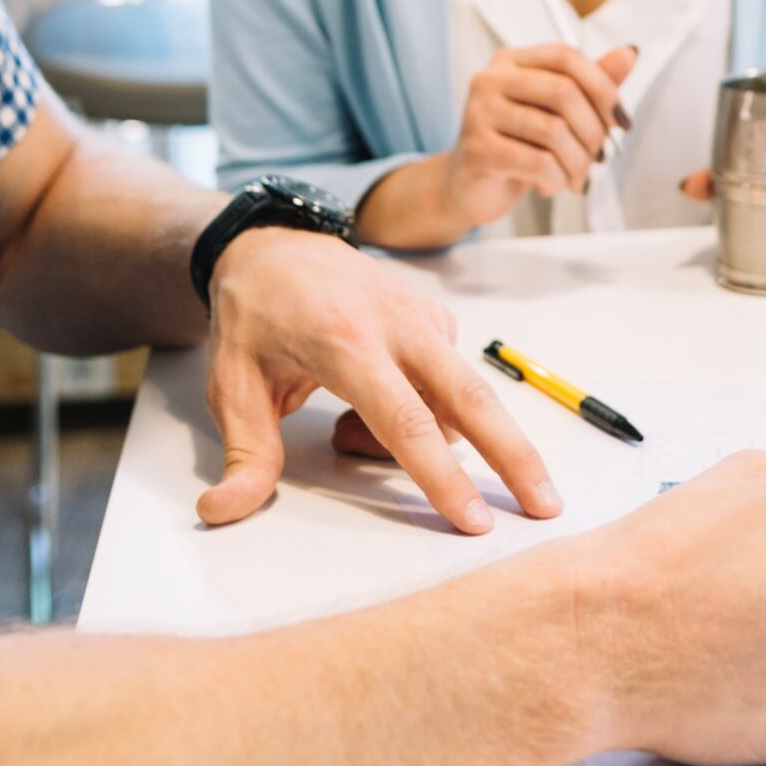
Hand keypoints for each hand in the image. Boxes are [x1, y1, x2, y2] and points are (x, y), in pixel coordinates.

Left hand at [196, 227, 558, 532]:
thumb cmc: (253, 317)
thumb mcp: (232, 386)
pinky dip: (426, 411)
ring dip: (424, 440)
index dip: (440, 477)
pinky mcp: (437, 316)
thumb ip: (244, 454)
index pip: (404, 421)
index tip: (473, 521)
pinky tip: (375, 402)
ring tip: (346, 432)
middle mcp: (398, 326)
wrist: (273, 245)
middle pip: (471, 401)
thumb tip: (220, 511)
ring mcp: (423, 317)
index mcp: (346, 342)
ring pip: (456, 401)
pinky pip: (450, 383)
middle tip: (545, 508)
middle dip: (513, 458)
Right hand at [440, 43, 638, 230]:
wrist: (470, 185)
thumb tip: (628, 54)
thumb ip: (591, 83)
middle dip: (593, 131)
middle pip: (563, 92)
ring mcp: (479, 113)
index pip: (567, 58)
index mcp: (512, 61)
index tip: (619, 120)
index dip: (603, 88)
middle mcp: (491, 80)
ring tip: (575, 176)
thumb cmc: (517, 144)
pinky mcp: (477, 151)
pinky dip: (556, 179)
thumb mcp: (556, 111)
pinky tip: (551, 184)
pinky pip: (538, 162)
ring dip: (578, 162)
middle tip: (598, 156)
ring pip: (554, 131)